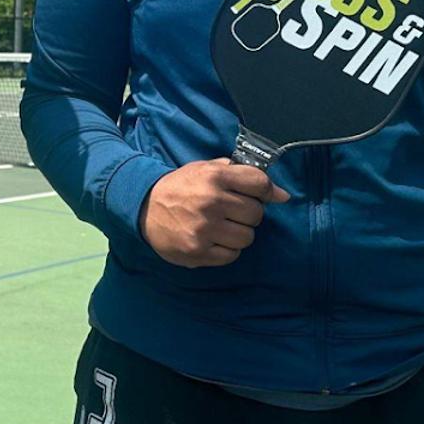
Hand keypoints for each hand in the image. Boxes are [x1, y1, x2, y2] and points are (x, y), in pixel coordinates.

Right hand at [139, 159, 289, 268]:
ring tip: (223, 227)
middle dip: (249, 213)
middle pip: (256, 213)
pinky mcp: (198, 252)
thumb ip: (240, 174)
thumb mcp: (204, 168)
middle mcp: (211, 202)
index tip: (270, 197)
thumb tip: (280, 194)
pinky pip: (232, 255)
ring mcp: (204, 229)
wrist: (143, 207)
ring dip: (239, 233)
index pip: (259, 184)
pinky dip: (227, 249)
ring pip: (247, 237)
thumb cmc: (180, 186)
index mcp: (214, 177)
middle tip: (233, 212)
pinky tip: (214, 240)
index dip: (269, 192)